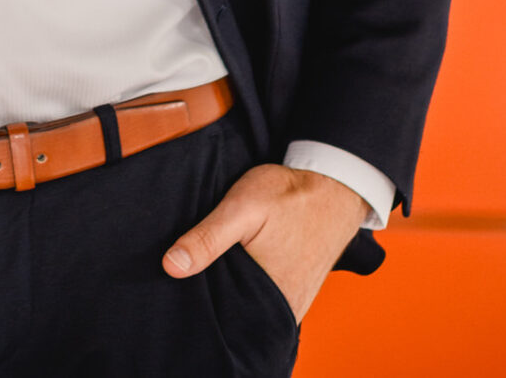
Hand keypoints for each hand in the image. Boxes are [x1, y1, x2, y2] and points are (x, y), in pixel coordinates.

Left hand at [162, 163, 369, 322]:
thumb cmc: (290, 195)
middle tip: (200, 272)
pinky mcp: (297, 292)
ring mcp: (293, 303)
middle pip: (235, 315)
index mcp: (268, 298)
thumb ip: (207, 238)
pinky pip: (265, 299)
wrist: (334, 186)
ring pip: (250, 307)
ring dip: (232, 292)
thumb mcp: (242, 207)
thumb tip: (171, 267)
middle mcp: (284, 309)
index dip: (199, 304)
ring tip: (219, 267)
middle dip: (215, 299)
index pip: (222, 319)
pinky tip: (238, 268)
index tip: (182, 286)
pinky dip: (249, 287)